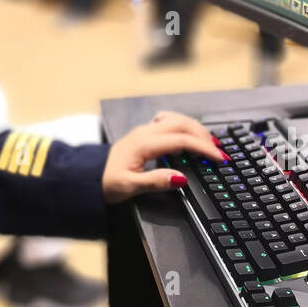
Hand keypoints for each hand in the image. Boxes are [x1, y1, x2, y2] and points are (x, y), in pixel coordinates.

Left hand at [101, 110, 226, 203]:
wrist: (89, 176)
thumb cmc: (107, 183)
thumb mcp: (130, 187)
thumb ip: (156, 182)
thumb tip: (181, 178)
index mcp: (144, 144)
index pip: (181, 140)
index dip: (203, 148)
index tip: (219, 157)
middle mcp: (146, 132)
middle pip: (182, 124)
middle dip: (204, 136)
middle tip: (219, 151)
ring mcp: (144, 130)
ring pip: (176, 119)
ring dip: (195, 128)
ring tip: (209, 143)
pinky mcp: (144, 133)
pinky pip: (169, 122)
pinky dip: (184, 127)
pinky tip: (188, 136)